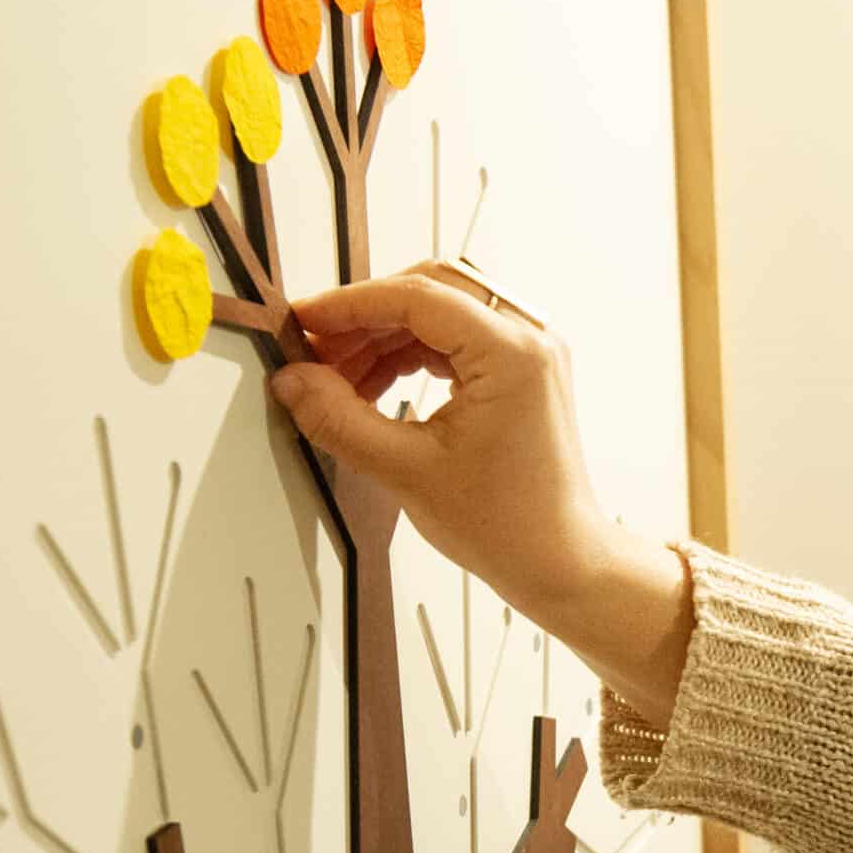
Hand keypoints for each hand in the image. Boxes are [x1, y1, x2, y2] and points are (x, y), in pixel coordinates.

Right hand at [269, 262, 606, 613]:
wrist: (560, 561)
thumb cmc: (507, 525)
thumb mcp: (406, 470)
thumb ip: (340, 419)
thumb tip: (292, 380)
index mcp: (512, 353)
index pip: (416, 297)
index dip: (349, 304)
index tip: (302, 321)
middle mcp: (530, 341)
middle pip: (430, 290)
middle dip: (366, 317)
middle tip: (315, 352)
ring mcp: (531, 355)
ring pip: (441, 313)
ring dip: (384, 336)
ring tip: (337, 381)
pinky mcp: (523, 374)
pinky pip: (457, 339)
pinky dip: (411, 353)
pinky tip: (373, 387)